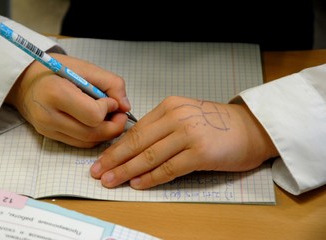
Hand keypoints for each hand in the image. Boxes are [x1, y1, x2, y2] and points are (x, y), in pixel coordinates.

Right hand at [5, 53, 130, 147]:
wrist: (24, 81)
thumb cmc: (54, 70)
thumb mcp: (84, 67)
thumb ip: (111, 83)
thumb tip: (126, 106)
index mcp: (56, 93)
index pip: (93, 115)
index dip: (108, 109)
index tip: (110, 100)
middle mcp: (49, 116)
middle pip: (93, 133)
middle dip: (114, 125)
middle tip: (118, 113)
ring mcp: (48, 130)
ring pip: (89, 142)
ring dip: (106, 132)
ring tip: (107, 116)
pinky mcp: (50, 137)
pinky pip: (81, 144)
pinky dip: (94, 136)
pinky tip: (95, 122)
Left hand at [90, 96, 278, 188]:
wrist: (251, 128)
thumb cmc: (217, 124)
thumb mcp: (186, 116)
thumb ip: (162, 128)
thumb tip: (135, 148)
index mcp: (169, 106)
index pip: (136, 130)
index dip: (117, 146)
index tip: (103, 158)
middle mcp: (176, 117)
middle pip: (137, 142)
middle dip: (114, 159)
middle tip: (98, 172)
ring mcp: (188, 134)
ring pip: (149, 156)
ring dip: (127, 171)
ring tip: (111, 180)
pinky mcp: (200, 153)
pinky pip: (169, 168)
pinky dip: (151, 178)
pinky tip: (138, 184)